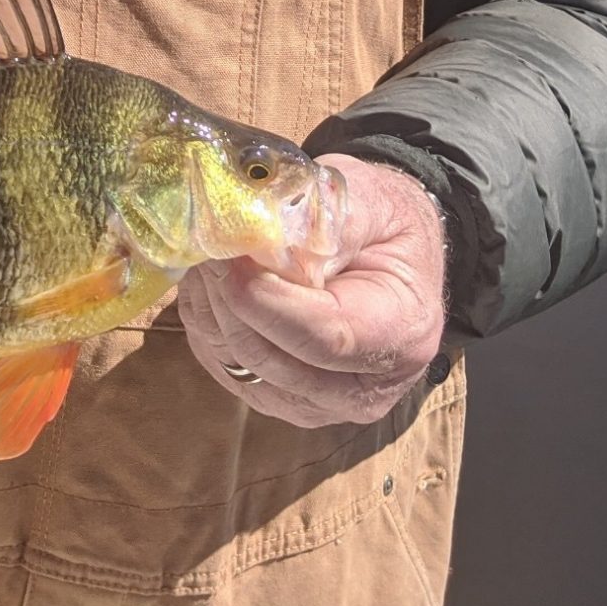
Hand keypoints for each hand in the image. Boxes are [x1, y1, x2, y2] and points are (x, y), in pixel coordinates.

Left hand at [177, 156, 445, 426]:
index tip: (232, 254)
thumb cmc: (382, 225)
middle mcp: (361, 389)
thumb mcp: (371, 201)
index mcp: (401, 334)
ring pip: (235, 361)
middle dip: (228, 294)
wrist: (388, 259)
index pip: (325, 335)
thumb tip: (263, 232)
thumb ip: (323, 215)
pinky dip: (205, 319)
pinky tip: (212, 279)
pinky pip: (220, 362)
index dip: (268, 298)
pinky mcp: (275, 399)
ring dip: (210, 303)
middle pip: (270, 356)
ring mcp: (315, 404)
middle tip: (207, 236)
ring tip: (208, 248)